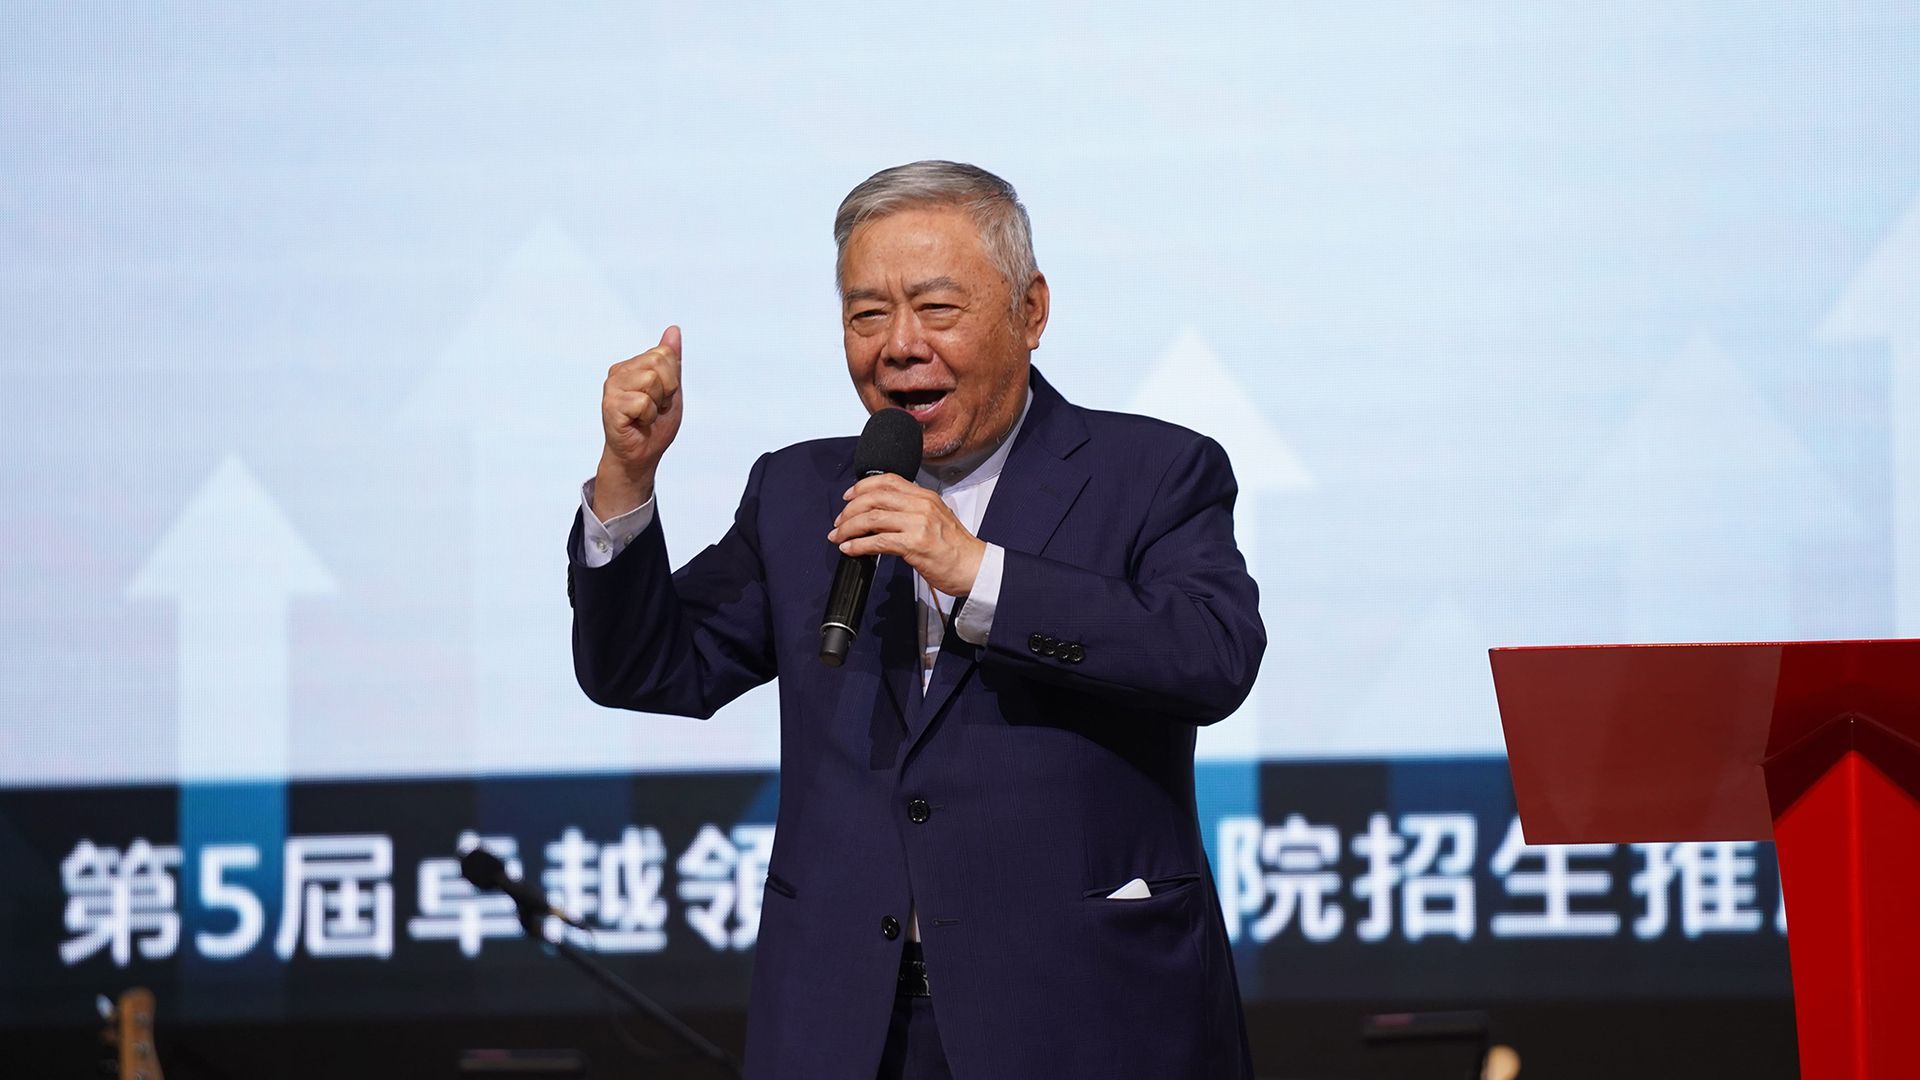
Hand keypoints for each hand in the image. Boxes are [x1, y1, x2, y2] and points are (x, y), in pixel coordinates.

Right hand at [594, 326, 682, 518]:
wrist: (641, 456)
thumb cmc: (655, 425)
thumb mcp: (672, 390)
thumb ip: (672, 361)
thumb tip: (673, 329)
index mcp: (633, 365)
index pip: (665, 354)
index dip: (673, 380)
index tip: (663, 398)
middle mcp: (619, 372)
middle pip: (659, 363)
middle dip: (667, 390)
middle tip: (655, 408)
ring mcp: (612, 387)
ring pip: (651, 380)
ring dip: (657, 405)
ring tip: (645, 416)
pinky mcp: (610, 405)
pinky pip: (642, 402)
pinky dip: (647, 417)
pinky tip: (637, 423)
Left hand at [829, 474, 985, 596]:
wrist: (974, 567)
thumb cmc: (956, 549)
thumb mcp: (936, 518)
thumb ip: (911, 511)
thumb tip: (880, 516)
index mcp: (925, 496)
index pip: (888, 480)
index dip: (862, 486)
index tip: (848, 496)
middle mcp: (921, 505)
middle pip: (874, 497)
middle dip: (850, 509)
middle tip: (839, 521)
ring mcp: (918, 524)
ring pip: (872, 518)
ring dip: (849, 527)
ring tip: (839, 536)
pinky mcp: (915, 544)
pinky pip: (877, 541)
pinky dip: (858, 545)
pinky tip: (850, 549)